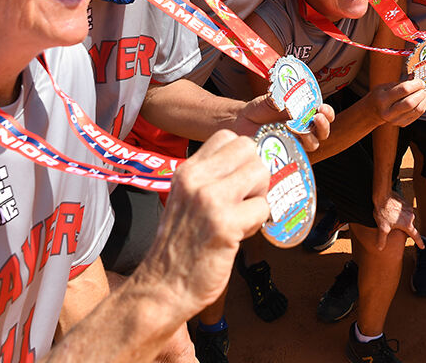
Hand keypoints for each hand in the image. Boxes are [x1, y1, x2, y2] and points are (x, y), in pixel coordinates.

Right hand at [137, 130, 269, 317]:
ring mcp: (211, 200)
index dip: (242, 158)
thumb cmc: (179, 246)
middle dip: (255, 174)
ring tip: (242, 217)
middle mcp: (197, 179)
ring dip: (259, 196)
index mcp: (186, 170)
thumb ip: (210, 179)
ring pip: (261, 173)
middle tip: (244, 200)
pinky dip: (258, 223)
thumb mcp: (185, 198)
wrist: (162, 287)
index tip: (238, 181)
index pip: (228, 138)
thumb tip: (249, 166)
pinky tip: (239, 235)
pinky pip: (263, 207)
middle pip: (249, 149)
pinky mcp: (225, 224)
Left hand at [234, 94, 333, 151]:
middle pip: (322, 132)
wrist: (242, 122)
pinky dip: (294, 148)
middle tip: (317, 117)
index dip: (327, 113)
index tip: (323, 108)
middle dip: (324, 125)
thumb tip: (285, 98)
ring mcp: (295, 141)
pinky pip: (295, 155)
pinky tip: (286, 140)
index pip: (323, 115)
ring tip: (299, 129)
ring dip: (310, 136)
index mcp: (304, 114)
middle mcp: (303, 128)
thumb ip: (280, 98)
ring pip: (312, 144)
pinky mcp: (285, 153)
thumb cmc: (259, 109)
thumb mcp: (269, 99)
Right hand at [369, 78, 425, 126]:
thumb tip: (416, 77)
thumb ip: (401, 83)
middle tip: (424, 87)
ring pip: (417, 110)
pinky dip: (423, 106)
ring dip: (424, 99)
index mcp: (383, 99)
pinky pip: (417, 115)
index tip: (421, 81)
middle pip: (411, 103)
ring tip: (425, 93)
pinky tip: (423, 100)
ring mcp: (395, 120)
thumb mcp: (386, 86)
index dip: (416, 84)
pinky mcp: (402, 124)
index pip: (404, 90)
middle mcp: (388, 112)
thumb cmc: (380, 95)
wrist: (373, 111)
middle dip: (421, 93)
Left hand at [373, 193, 422, 250]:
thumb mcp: (382, 228)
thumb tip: (380, 248)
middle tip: (392, 224)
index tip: (422, 246)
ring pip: (406, 217)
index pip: (415, 235)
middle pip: (409, 225)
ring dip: (401, 218)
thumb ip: (382, 239)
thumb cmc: (383, 212)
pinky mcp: (405, 202)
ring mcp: (409, 208)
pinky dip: (399, 211)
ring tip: (390, 215)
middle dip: (402, 226)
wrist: (383, 195)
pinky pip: (404, 209)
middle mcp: (411, 216)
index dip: (419, 242)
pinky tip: (391, 209)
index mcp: (407, 224)